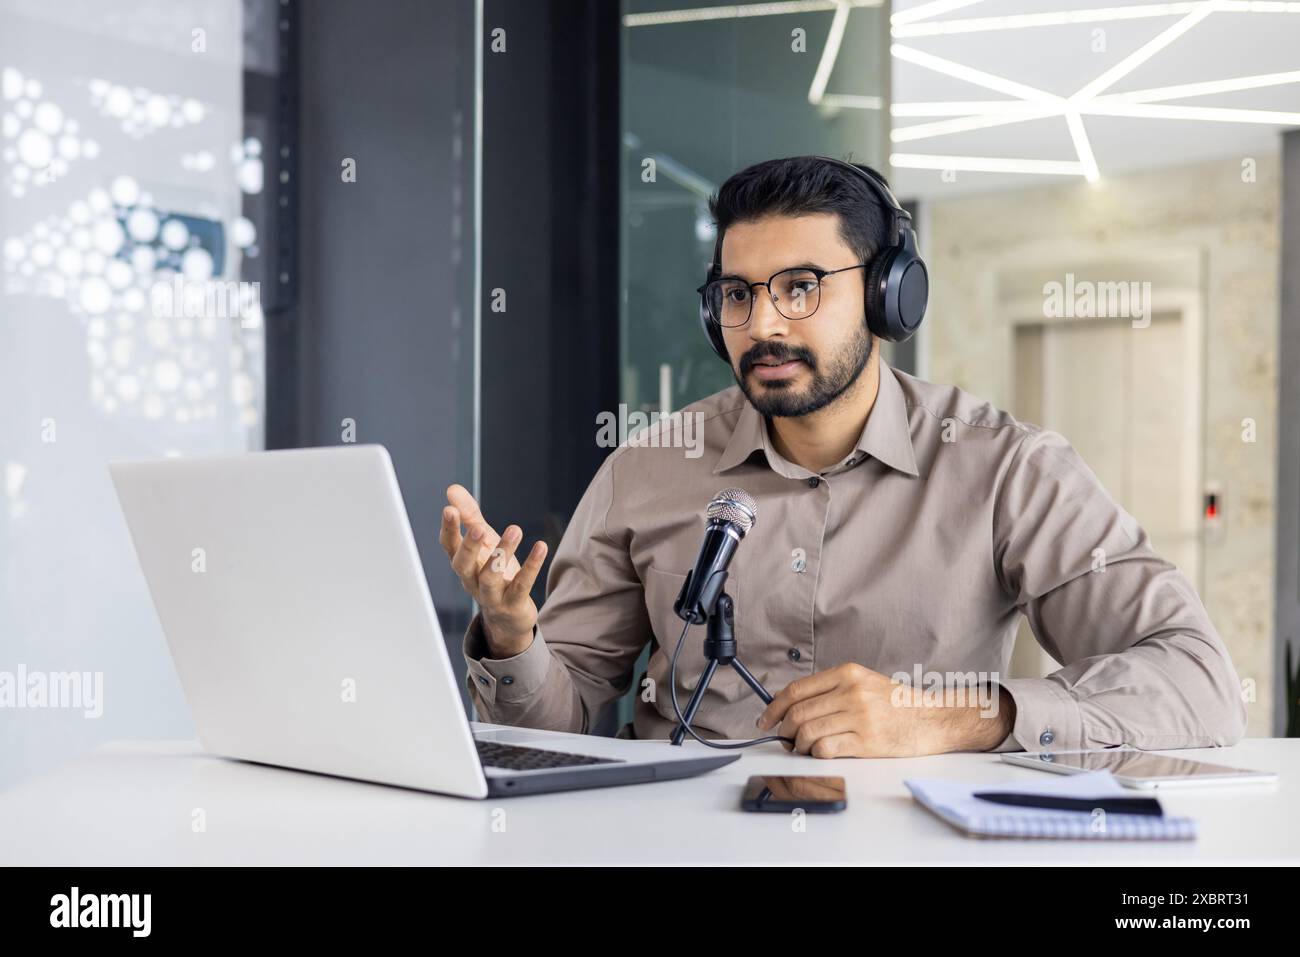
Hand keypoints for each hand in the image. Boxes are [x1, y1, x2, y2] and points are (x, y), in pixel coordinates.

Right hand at [439, 484, 547, 657]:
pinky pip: (521, 586)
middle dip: (469, 546)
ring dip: (502, 553)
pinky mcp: (513, 604)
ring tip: (515, 529)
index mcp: (463, 563)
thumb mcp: (483, 542)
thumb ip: (469, 516)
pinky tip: (541, 546)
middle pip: (463, 565)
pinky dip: (531, 566)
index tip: (449, 509)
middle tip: (478, 528)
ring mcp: (491, 595)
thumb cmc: (493, 571)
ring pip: (491, 577)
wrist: (508, 618)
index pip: (449, 546)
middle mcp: (472, 580)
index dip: (448, 529)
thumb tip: (452, 489)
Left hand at [755, 663, 1012, 757]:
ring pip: (807, 732)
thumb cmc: (898, 703)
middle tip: (786, 739)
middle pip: (798, 712)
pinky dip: (815, 754)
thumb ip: (832, 689)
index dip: (774, 707)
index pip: (797, 689)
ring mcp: (859, 717)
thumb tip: (794, 707)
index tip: (766, 719)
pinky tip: (820, 754)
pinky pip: (825, 749)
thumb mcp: (865, 682)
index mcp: (848, 674)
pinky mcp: (867, 742)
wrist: (934, 720)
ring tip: (804, 748)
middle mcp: (851, 692)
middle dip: (784, 730)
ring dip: (799, 745)